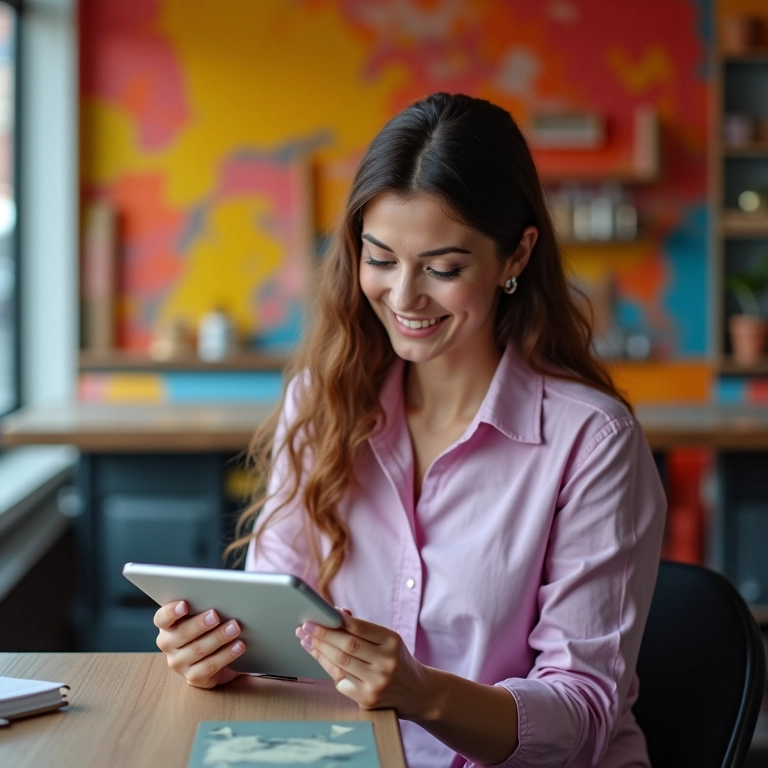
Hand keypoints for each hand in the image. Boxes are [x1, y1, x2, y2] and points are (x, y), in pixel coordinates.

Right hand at [154, 601, 244, 688]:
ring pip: (198, 650)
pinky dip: (226, 655)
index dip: (171, 612)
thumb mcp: (200, 616)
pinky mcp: (193, 676)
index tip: (184, 604)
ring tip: (234, 628)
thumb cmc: (205, 629)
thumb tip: (219, 596)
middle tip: (216, 615)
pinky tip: (238, 646)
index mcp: (167, 626)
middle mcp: (168, 644)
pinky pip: (210, 666)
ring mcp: (179, 663)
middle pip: (182, 633)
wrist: (212, 657)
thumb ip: (202, 607)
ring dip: (218, 637)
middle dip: (200, 624)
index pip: (162, 618)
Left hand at [295, 609, 430, 718]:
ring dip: (319, 650)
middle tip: (306, 626)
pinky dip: (327, 666)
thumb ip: (363, 628)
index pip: (359, 627)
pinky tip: (318, 656)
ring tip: (306, 639)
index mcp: (392, 642)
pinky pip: (340, 680)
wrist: (417, 692)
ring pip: (340, 663)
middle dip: (322, 635)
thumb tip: (337, 613)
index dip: (337, 621)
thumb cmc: (397, 660)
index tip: (320, 613)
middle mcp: (386, 663)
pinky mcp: (367, 700)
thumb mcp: (388, 639)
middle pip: (347, 646)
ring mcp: (377, 683)